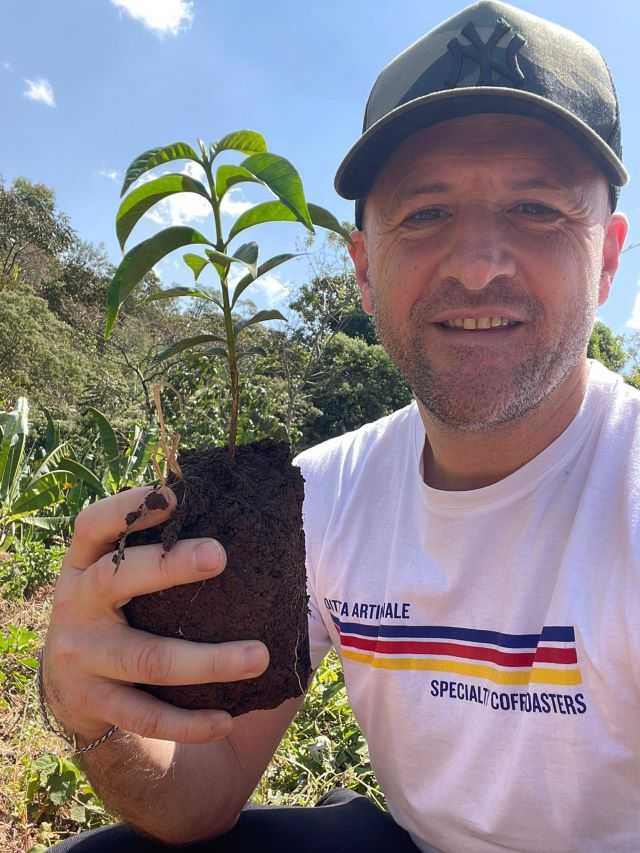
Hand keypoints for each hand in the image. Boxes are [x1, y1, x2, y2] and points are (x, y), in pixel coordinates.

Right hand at [42, 485, 269, 744]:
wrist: (71, 681)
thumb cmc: (119, 607)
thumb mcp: (118, 573)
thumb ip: (154, 547)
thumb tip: (237, 515)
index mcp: (84, 562)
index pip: (94, 524)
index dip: (128, 507)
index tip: (175, 496)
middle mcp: (76, 603)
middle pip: (115, 579)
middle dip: (167, 565)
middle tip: (219, 555)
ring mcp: (82, 656)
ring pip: (145, 657)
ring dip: (206, 660)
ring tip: (258, 656)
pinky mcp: (94, 703)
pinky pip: (146, 716)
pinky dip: (188, 722)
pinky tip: (227, 720)